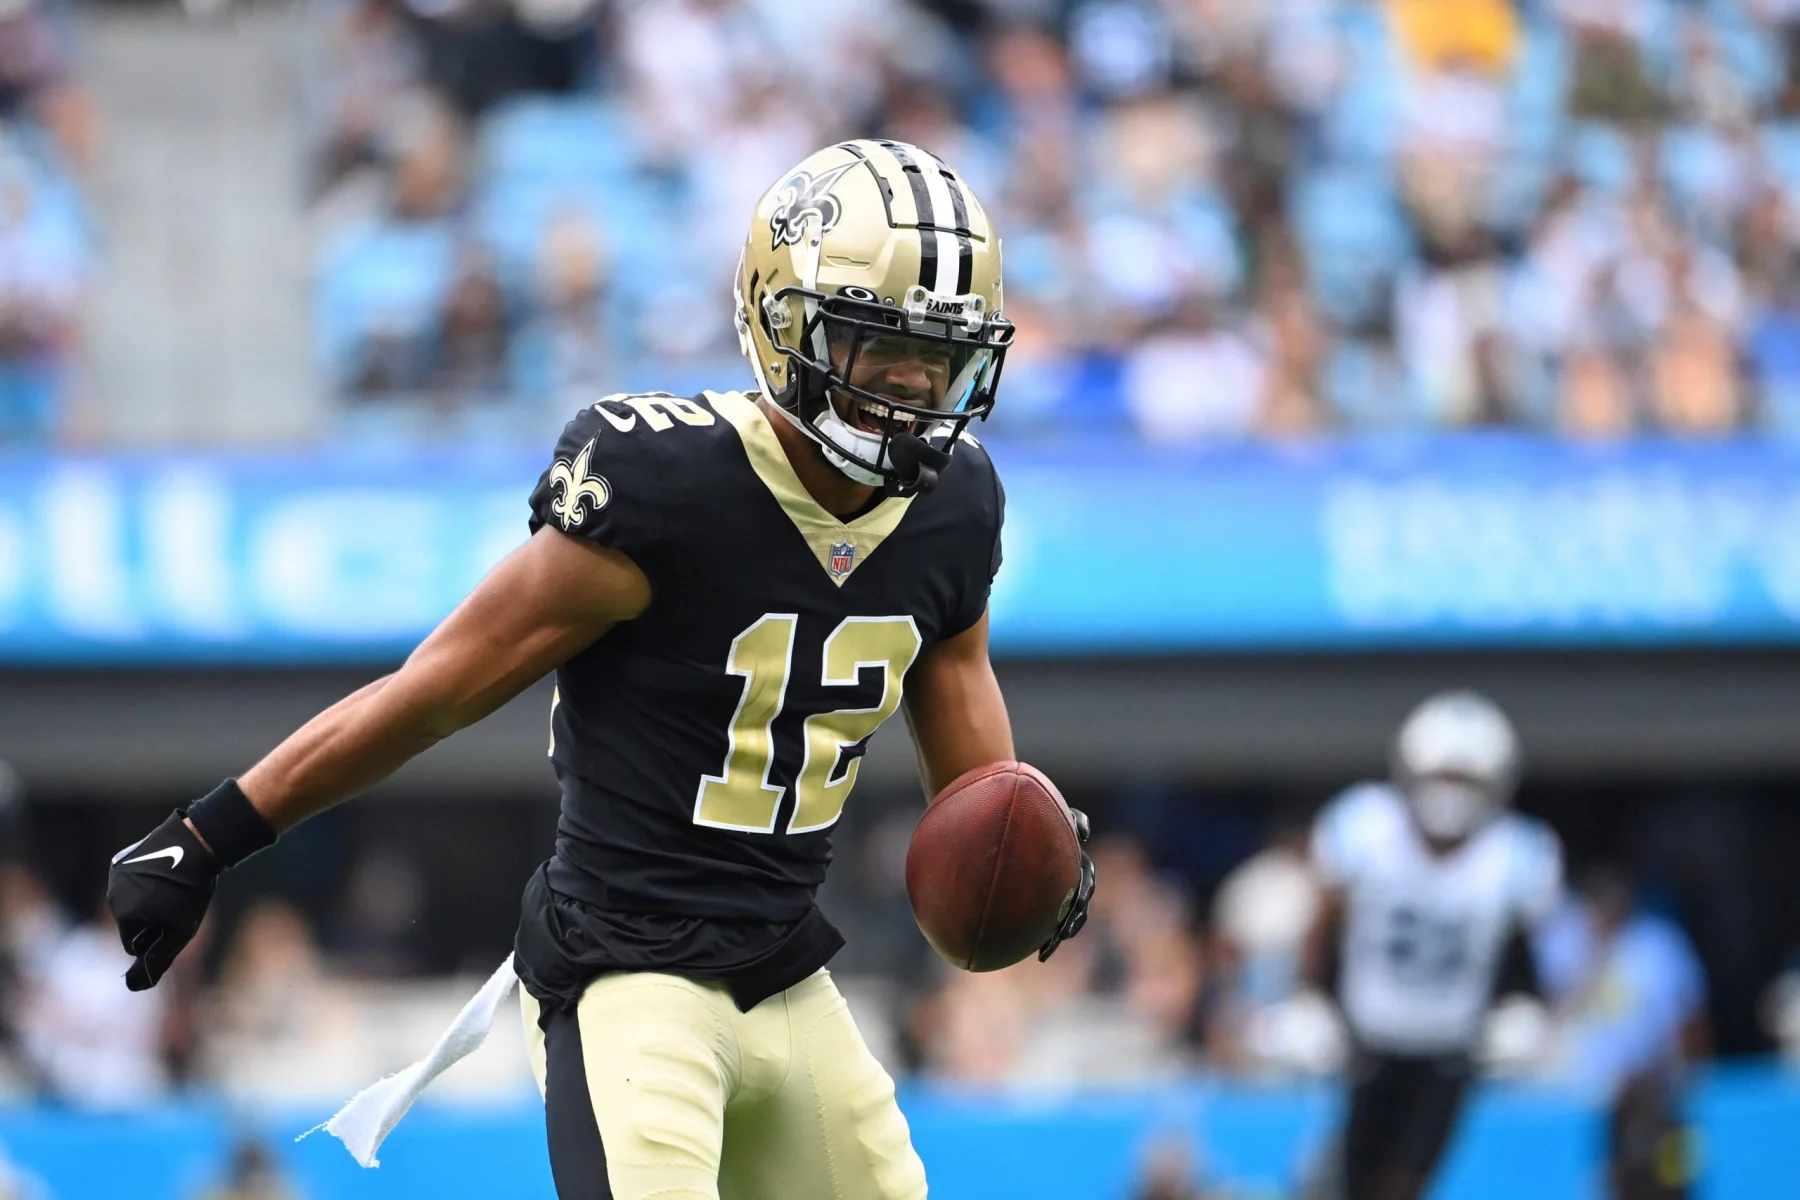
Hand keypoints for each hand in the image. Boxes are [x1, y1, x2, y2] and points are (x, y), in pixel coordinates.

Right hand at [107, 811, 220, 990]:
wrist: (197, 843)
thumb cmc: (192, 890)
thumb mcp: (181, 930)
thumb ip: (158, 958)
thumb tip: (135, 986)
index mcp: (123, 914)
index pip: (132, 944)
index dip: (156, 938)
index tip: (174, 922)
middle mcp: (112, 894)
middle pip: (130, 922)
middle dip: (150, 918)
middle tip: (177, 902)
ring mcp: (115, 875)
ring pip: (130, 901)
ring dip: (147, 899)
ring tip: (173, 885)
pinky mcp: (122, 859)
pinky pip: (131, 881)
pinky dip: (145, 880)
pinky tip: (166, 870)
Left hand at [1039, 807, 1094, 961]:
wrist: (1033, 826)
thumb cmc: (1051, 818)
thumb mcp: (1068, 815)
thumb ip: (1078, 820)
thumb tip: (1085, 834)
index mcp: (1082, 868)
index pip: (1086, 888)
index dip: (1082, 902)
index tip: (1075, 913)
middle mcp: (1075, 884)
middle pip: (1077, 911)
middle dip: (1069, 925)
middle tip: (1061, 937)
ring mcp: (1063, 894)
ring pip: (1063, 920)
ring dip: (1056, 937)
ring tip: (1044, 953)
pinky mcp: (1050, 901)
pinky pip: (1047, 919)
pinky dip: (1041, 933)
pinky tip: (1028, 946)